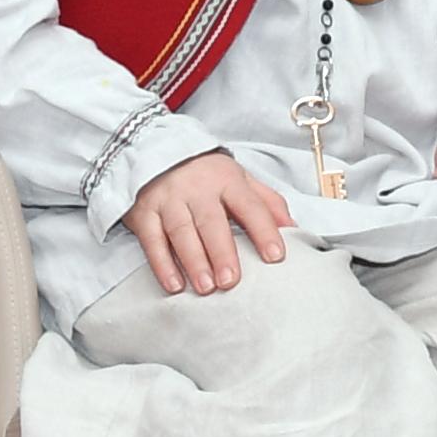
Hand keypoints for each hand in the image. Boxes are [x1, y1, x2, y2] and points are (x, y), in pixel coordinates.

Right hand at [129, 151, 291, 295]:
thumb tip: (293, 227)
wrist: (153, 149)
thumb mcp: (239, 178)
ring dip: (194, 261)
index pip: (250, 206)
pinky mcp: (143, 213)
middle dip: (222, 252)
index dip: (264, 230)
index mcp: (227, 180)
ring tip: (206, 287)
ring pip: (181, 232)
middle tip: (231, 281)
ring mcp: (168, 200)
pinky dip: (162, 264)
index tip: (276, 256)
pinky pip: (152, 240)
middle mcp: (197, 189)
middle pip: (211, 222)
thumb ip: (267, 201)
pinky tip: (174, 284)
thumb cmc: (205, 173)